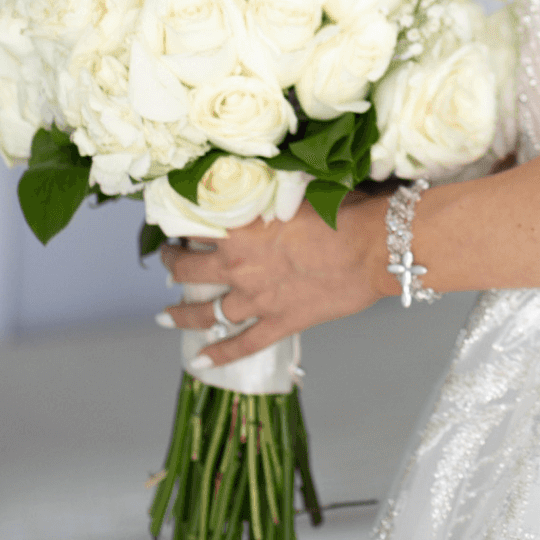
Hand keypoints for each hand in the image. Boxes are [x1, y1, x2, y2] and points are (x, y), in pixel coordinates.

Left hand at [158, 196, 389, 369]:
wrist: (373, 247)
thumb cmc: (343, 212)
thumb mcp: (299, 188)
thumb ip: (271, 190)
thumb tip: (263, 176)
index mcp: (238, 229)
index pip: (190, 224)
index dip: (175, 221)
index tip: (170, 218)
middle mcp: (238, 266)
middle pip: (186, 270)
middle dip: (171, 264)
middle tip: (167, 260)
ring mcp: (256, 300)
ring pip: (205, 313)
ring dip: (181, 314)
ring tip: (166, 315)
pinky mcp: (278, 323)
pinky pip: (241, 346)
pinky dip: (219, 356)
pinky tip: (199, 362)